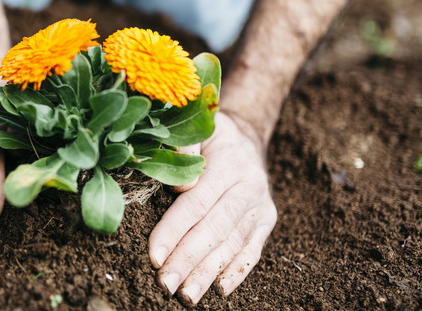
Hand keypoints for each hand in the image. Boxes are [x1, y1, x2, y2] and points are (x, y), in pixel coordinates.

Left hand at [147, 112, 277, 304]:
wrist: (245, 135)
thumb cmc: (209, 135)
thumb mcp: (197, 128)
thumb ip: (184, 147)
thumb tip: (179, 185)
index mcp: (228, 163)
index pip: (197, 203)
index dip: (174, 231)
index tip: (155, 256)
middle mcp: (249, 186)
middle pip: (214, 229)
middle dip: (188, 260)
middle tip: (166, 284)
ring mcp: (260, 206)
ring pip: (233, 244)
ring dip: (208, 273)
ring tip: (187, 296)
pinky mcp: (267, 220)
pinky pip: (253, 250)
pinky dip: (237, 272)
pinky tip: (220, 290)